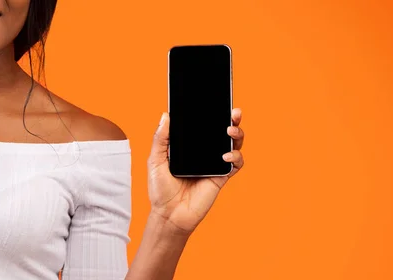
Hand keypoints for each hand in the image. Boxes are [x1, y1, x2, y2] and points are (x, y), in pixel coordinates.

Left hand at [147, 108, 244, 233]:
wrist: (169, 215)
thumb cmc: (160, 189)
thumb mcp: (155, 160)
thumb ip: (160, 139)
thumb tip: (165, 116)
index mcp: (190, 145)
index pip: (204, 125)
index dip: (212, 112)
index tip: (216, 100)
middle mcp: (204, 152)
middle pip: (223, 131)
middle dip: (233, 119)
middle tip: (234, 112)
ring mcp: (214, 163)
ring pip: (234, 144)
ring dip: (237, 134)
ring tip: (230, 130)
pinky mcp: (221, 177)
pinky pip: (236, 164)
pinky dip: (235, 157)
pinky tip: (225, 156)